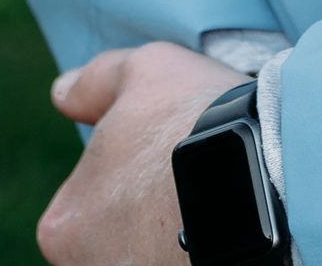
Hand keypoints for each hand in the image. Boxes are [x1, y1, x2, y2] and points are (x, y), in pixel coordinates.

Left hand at [39, 40, 233, 264]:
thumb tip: (63, 93)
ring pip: (150, 254)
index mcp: (63, 225)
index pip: (82, 203)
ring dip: (172, 233)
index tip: (155, 160)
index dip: (123, 175)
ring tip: (214, 201)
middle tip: (184, 179)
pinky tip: (228, 225)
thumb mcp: (144, 73)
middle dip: (143, 214)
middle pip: (113, 237)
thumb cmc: (190, 124)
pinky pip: (185, 261)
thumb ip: (96, 83)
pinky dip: (203, 247)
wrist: (258, 176)